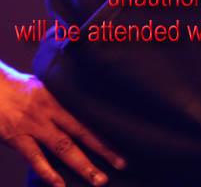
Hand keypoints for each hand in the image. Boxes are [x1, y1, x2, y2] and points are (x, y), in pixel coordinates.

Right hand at [0, 64, 125, 186]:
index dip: (104, 132)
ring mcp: (34, 125)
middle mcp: (49, 111)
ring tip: (99, 179)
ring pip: (63, 148)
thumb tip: (77, 108)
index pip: (86, 117)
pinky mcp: (17, 137)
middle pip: (81, 132)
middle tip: (121, 163)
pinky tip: (60, 185)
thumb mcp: (42, 86)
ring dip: (83, 164)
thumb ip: (58, 99)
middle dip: (102, 150)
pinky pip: (35, 157)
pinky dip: (48, 172)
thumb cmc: (15, 86)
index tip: (122, 143)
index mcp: (57, 98)